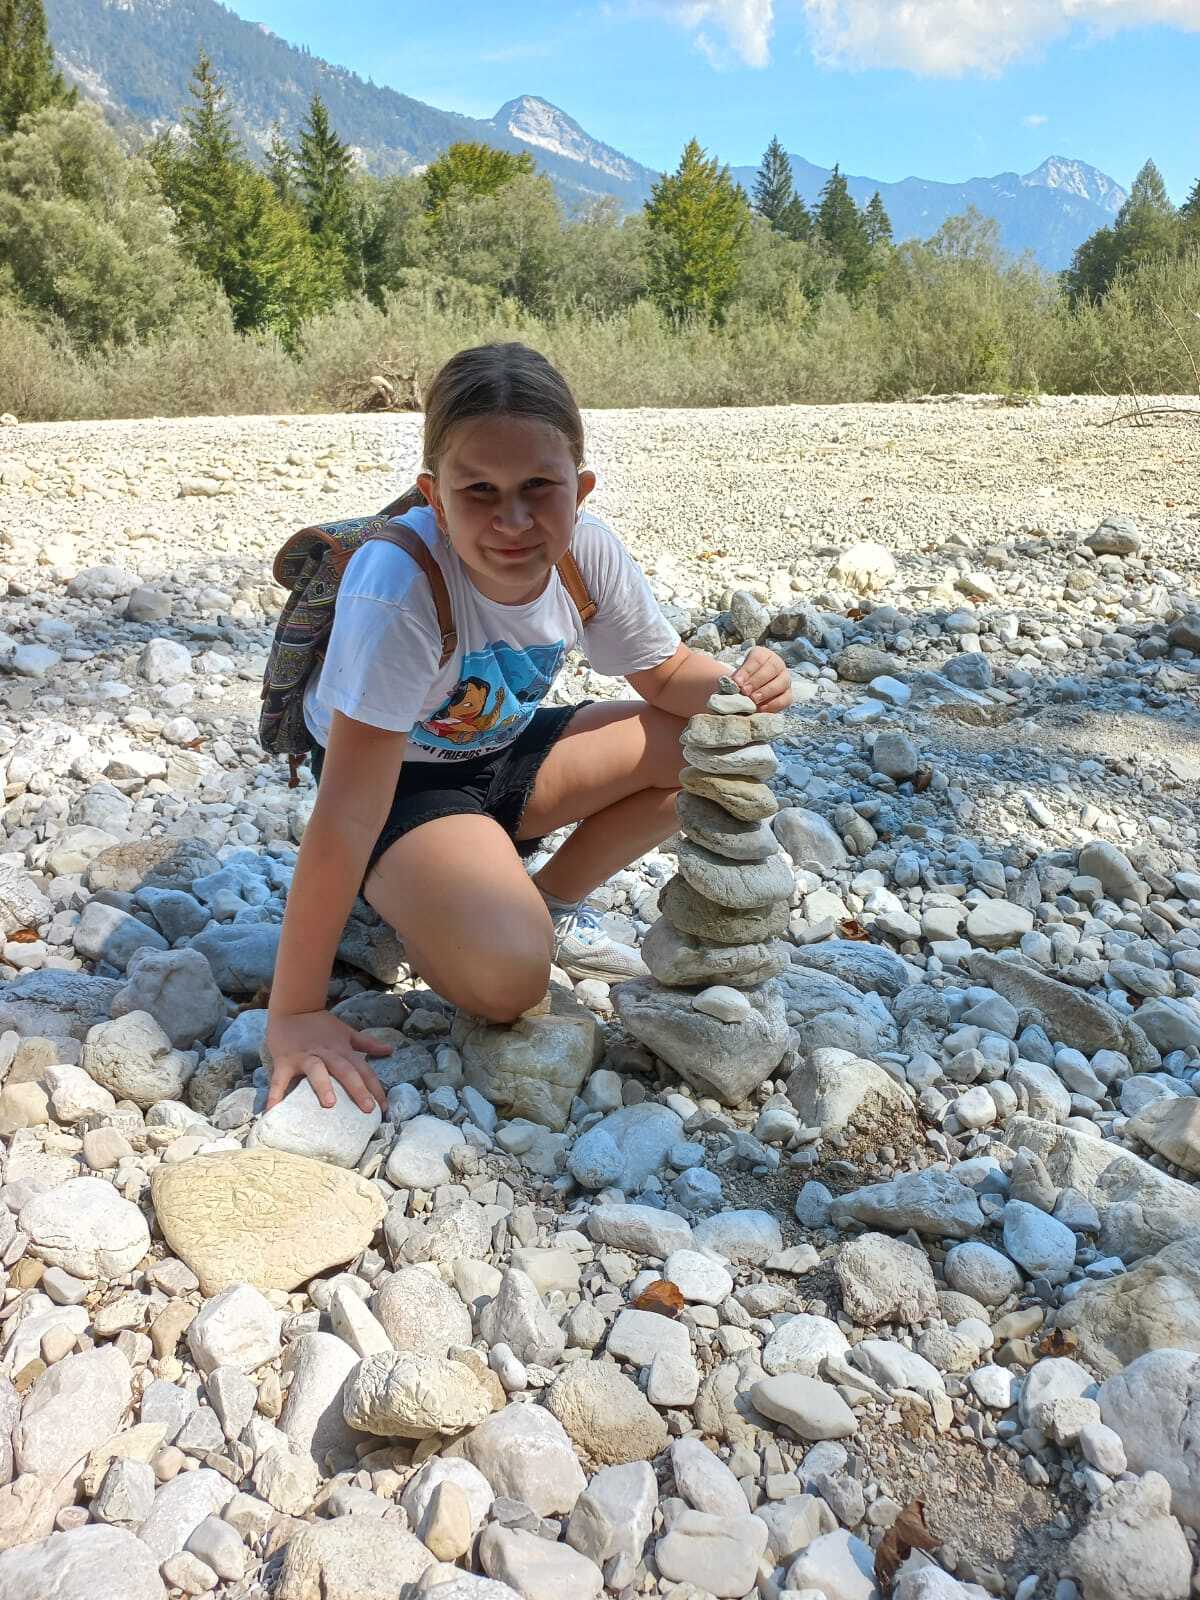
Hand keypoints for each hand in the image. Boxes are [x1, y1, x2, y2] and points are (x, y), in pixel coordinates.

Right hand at [265, 1010, 390, 1113]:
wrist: (293, 1007)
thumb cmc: (321, 1025)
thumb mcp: (346, 1032)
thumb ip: (368, 1044)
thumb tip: (390, 1050)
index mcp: (342, 1049)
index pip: (363, 1069)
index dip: (375, 1087)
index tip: (384, 1108)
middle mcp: (327, 1053)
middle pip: (345, 1071)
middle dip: (358, 1089)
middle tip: (368, 1109)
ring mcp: (305, 1057)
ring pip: (316, 1071)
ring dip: (323, 1086)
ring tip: (329, 1104)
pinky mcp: (285, 1060)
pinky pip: (280, 1080)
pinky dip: (276, 1094)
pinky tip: (273, 1110)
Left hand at [734, 646, 792, 711]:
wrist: (746, 693)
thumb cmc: (740, 682)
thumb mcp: (736, 677)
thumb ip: (734, 680)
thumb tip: (731, 685)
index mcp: (763, 655)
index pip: (758, 659)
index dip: (747, 670)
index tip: (736, 681)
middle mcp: (777, 664)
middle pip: (772, 668)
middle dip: (757, 681)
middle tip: (744, 691)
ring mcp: (785, 679)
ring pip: (781, 683)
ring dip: (766, 692)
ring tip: (753, 700)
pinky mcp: (788, 695)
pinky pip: (786, 699)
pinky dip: (774, 704)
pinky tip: (761, 708)